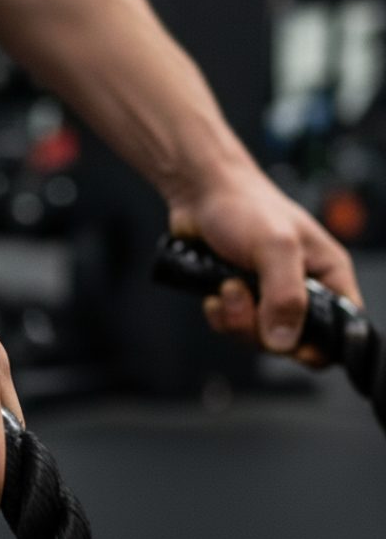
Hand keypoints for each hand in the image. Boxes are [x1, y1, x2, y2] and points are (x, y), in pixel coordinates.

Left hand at [168, 161, 361, 363]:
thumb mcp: (275, 246)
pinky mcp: (238, 299)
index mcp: (327, 276)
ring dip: (236, 319)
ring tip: (227, 286)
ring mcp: (266, 296)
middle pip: (293, 342)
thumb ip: (285, 295)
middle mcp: (300, 290)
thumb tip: (284, 340)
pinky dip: (220, 317)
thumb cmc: (244, 205)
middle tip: (244, 294)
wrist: (199, 194)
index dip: (319, 345)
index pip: (340, 331)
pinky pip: (232, 328)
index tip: (292, 344)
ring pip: (258, 338)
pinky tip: (214, 294)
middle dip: (261, 327)